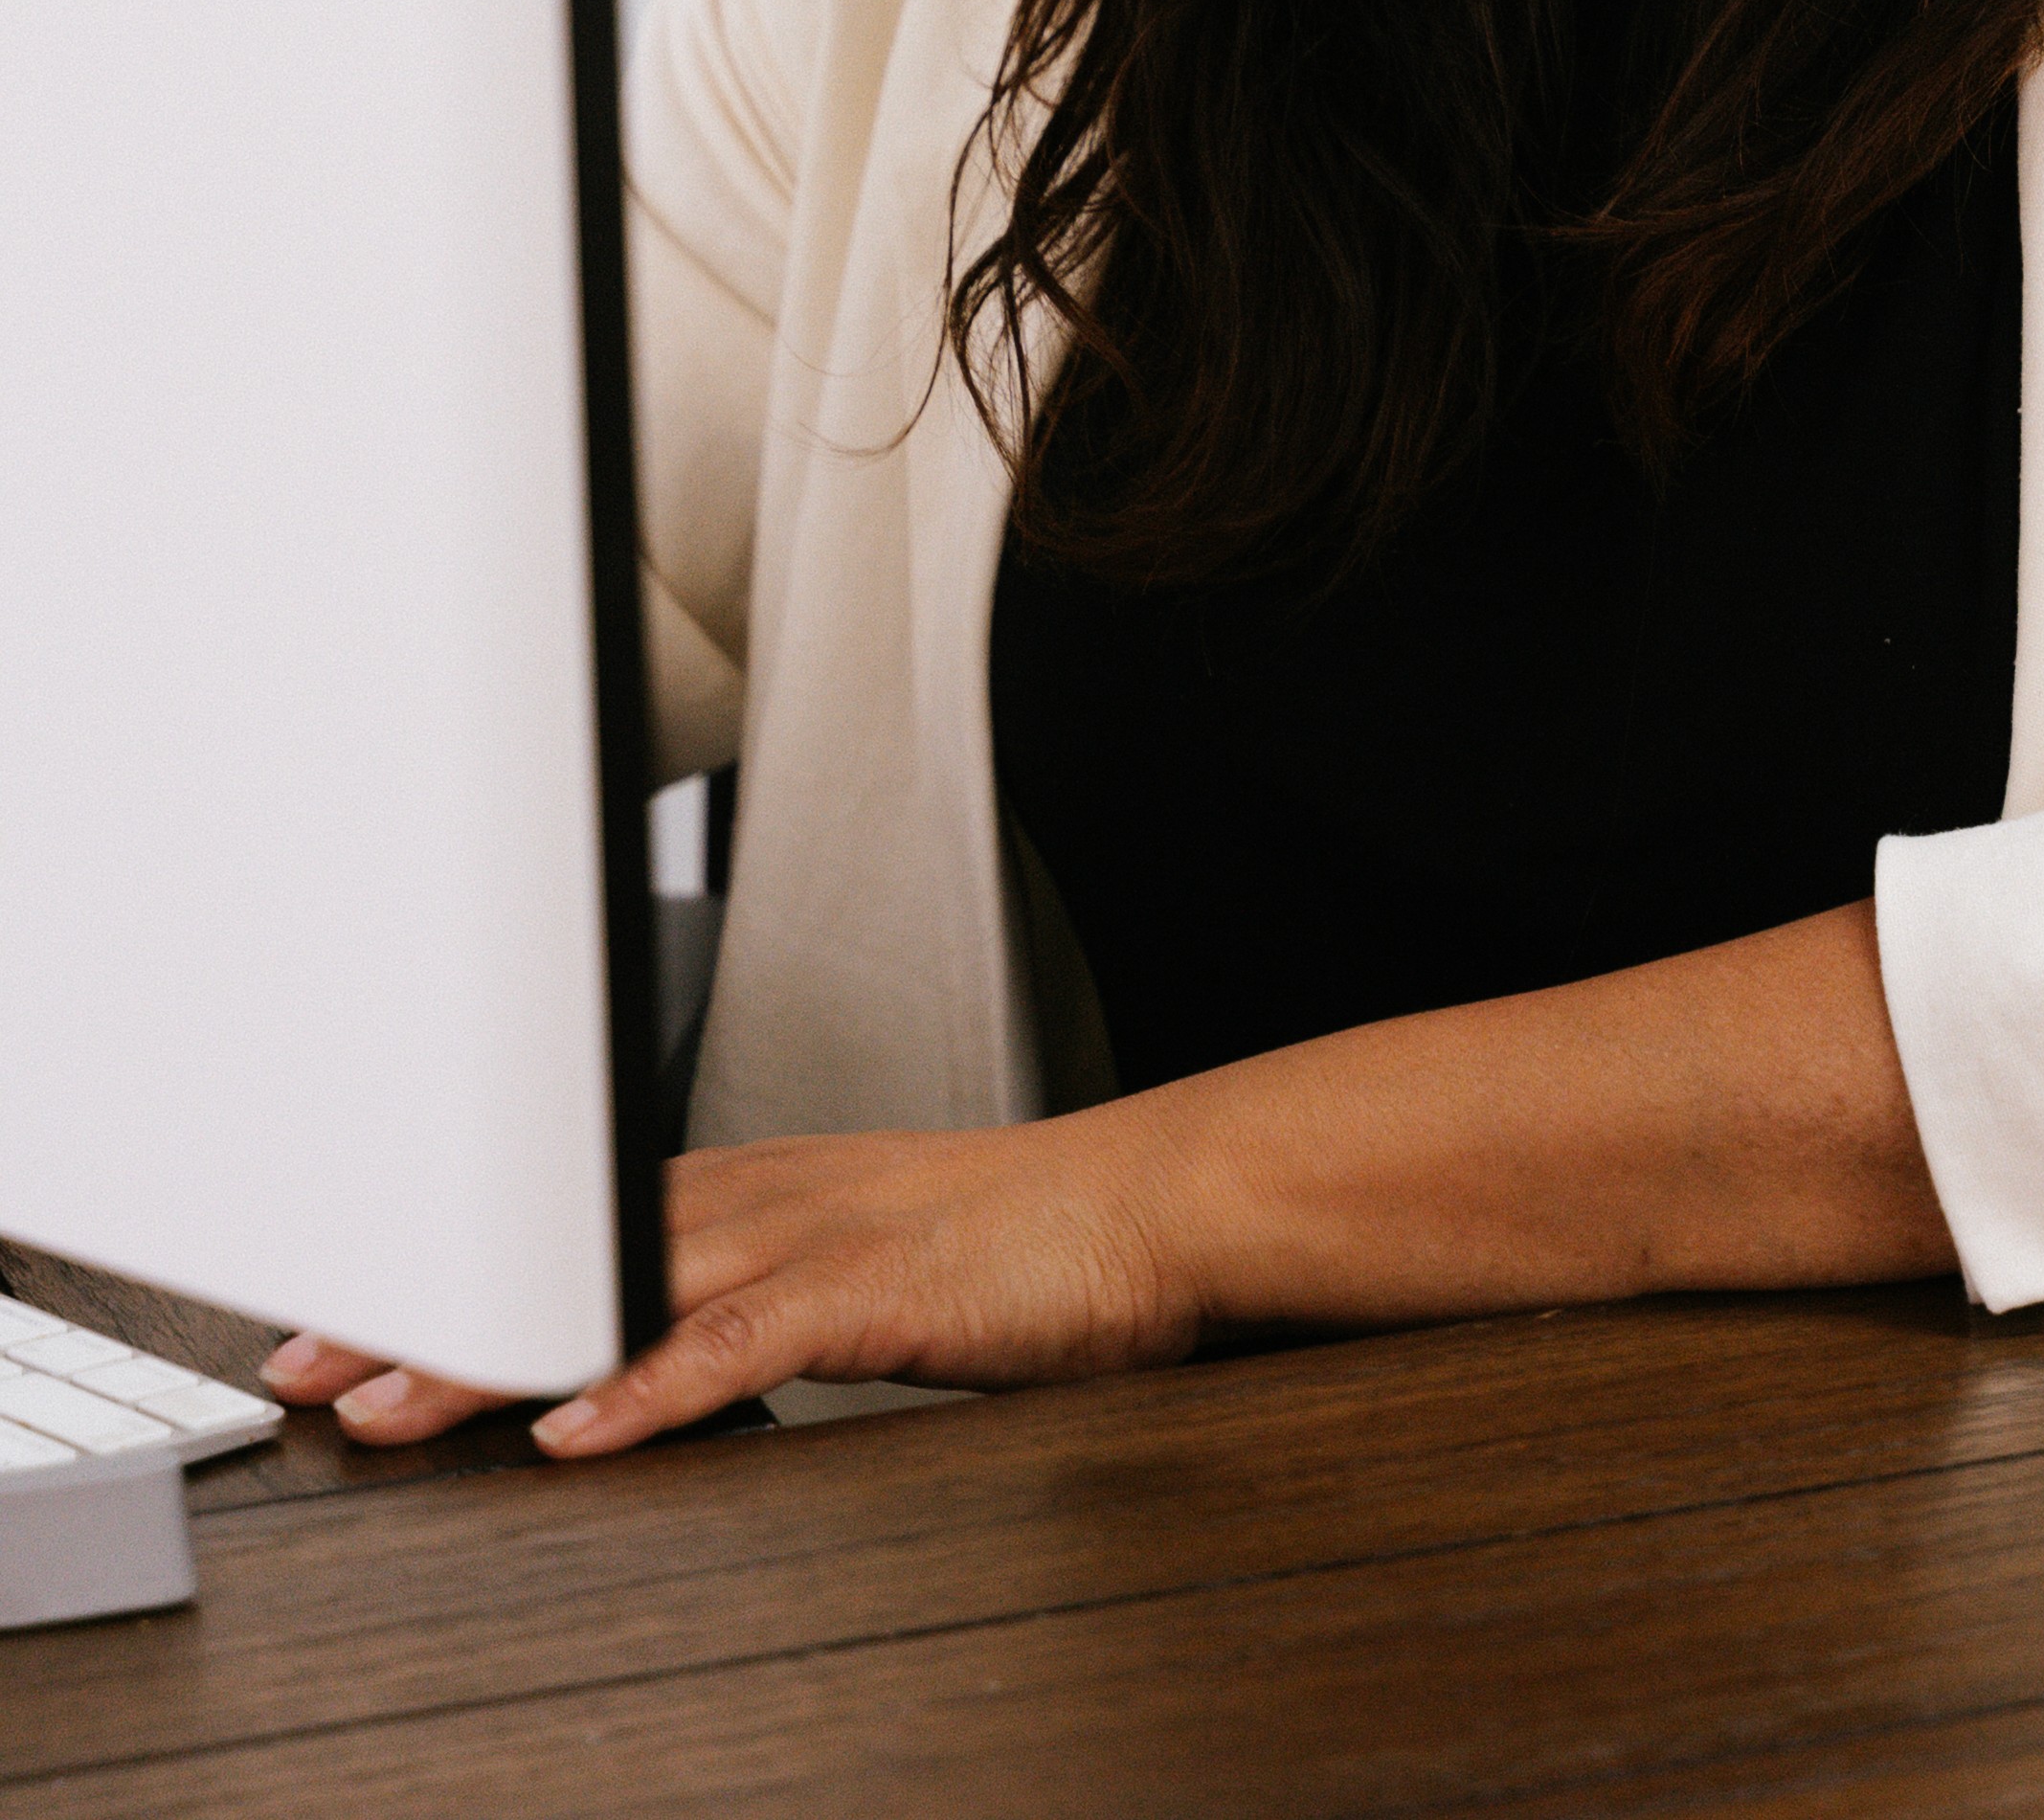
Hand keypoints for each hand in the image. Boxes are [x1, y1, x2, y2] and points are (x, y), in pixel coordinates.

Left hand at [261, 1101, 1203, 1458]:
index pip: (577, 1226)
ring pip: (626, 1288)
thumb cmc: (1031, 1249)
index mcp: (766, 1192)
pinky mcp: (878, 1290)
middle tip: (307, 1365)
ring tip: (391, 1405)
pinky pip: (742, 1342)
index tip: (349, 1323)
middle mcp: (772, 1198)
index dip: (458, 1275)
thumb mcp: (868, 1270)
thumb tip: (665, 1370)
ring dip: (502, 1349)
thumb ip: (764, 1305)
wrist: (1158, 1205)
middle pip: (568, 1251)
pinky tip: (580, 1429)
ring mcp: (821, 1236)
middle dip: (430, 1309)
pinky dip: (652, 1385)